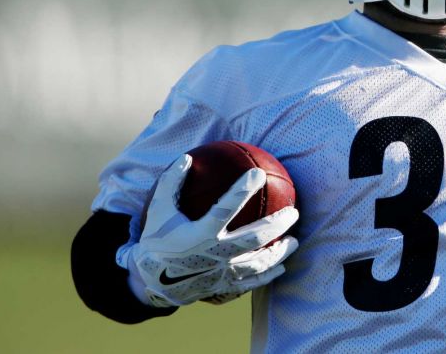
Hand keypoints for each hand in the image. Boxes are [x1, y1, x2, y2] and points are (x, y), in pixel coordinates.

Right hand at [123, 154, 298, 306]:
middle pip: (254, 238)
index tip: (257, 173)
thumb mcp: (159, 210)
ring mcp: (221, 274)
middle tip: (294, 212)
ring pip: (258, 264)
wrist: (150, 282)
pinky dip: (268, 275)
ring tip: (295, 241)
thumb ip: (172, 184)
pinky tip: (281, 268)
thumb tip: (186, 158)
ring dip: (280, 252)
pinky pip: (251, 282)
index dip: (241, 190)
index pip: (225, 208)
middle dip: (277, 224)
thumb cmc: (157, 240)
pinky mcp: (224, 287)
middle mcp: (214, 255)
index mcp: (199, 234)